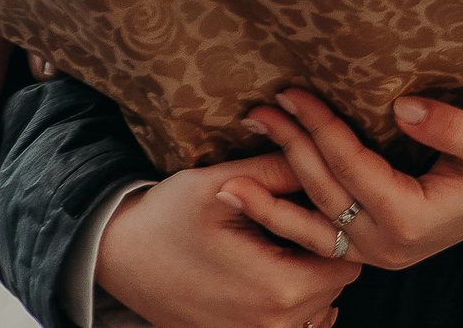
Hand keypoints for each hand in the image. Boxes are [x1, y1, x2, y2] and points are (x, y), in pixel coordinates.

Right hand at [95, 153, 356, 327]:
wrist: (116, 255)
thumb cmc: (168, 215)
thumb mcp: (224, 181)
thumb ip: (284, 170)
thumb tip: (331, 152)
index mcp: (275, 288)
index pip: (346, 259)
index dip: (337, 227)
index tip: (316, 204)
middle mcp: (269, 325)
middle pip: (334, 285)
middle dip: (324, 250)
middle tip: (297, 217)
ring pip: (316, 306)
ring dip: (308, 275)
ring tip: (279, 242)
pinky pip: (291, 324)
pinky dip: (290, 299)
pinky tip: (269, 267)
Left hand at [229, 89, 462, 270]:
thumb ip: (450, 126)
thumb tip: (401, 106)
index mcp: (411, 218)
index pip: (352, 166)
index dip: (320, 128)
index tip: (293, 94)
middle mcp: (386, 244)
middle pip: (325, 190)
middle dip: (290, 147)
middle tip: (258, 110)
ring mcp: (375, 251)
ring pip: (312, 221)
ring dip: (271, 193)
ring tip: (229, 169)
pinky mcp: (370, 247)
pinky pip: (317, 235)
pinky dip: (283, 219)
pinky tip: (252, 201)